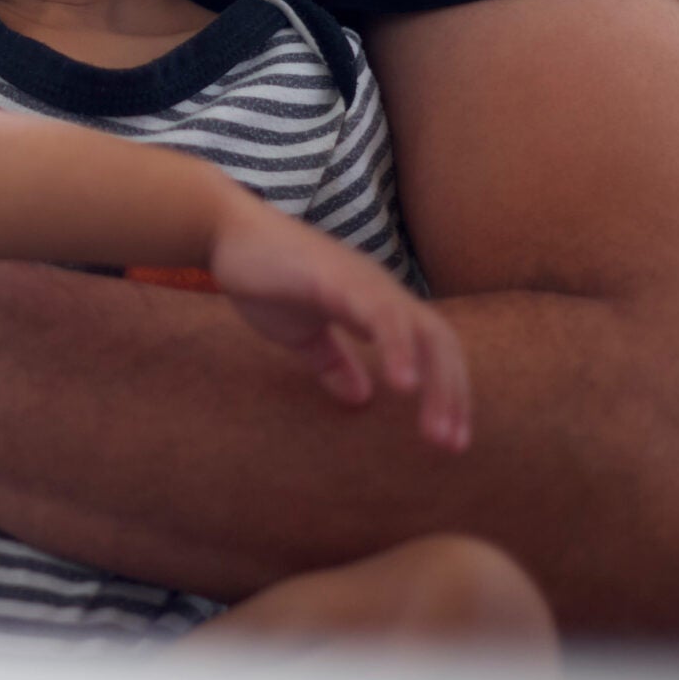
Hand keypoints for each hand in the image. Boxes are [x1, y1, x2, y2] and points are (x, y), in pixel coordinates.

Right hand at [207, 200, 471, 452]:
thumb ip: (332, 361)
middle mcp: (381, 291)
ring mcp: (363, 282)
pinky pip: (381, 315)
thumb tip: (360, 398)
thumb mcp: (301, 332)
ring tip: (435, 432)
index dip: (447, 392)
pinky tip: (402, 385)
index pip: (431, 348)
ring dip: (436, 383)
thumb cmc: (264, 276)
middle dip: (451, 395)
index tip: (450, 441)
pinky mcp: (339, 277)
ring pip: (422, 331)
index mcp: (377, 304)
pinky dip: (399, 349)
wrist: (226, 233)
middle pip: (440, 342)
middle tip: (451, 446)